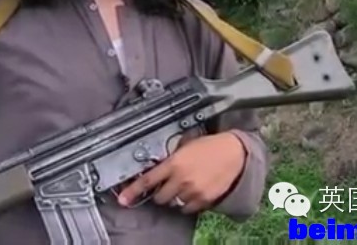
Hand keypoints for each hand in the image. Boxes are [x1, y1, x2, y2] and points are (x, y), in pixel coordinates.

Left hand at [116, 132, 246, 213]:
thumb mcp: (185, 146)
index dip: (132, 191)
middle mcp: (181, 179)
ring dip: (175, 198)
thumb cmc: (209, 146)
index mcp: (173, 163)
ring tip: (184, 186)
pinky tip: (193, 192)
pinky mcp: (204, 200)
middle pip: (159, 197)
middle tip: (167, 186)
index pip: (147, 181)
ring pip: (174, 204)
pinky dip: (188, 204)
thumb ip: (170, 158)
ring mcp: (193, 191)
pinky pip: (188, 209)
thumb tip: (157, 167)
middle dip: (160, 193)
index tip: (123, 199)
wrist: (234, 153)